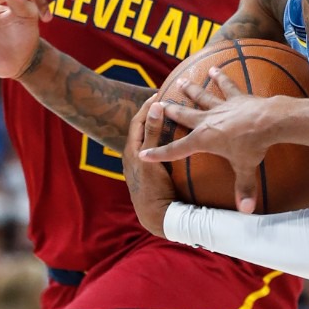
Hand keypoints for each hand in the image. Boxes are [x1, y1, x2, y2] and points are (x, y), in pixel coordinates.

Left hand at [125, 95, 177, 235]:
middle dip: (153, 114)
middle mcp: (136, 156)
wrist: (156, 216)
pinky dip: (164, 140)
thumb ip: (152, 132)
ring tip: (172, 115)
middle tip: (166, 100)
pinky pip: (157, 149)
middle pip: (144, 128)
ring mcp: (144, 164)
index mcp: (132, 150)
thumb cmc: (151, 187)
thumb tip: (155, 106)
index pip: (138, 120)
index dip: (147, 106)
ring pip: (151, 139)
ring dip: (159, 126)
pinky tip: (176, 139)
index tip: (159, 92)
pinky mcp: (153, 172)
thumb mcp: (151, 158)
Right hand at [139, 67, 276, 213]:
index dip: (159, 153)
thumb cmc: (254, 145)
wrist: (269, 121)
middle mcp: (208, 121)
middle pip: (184, 117)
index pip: (176, 150)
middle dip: (170, 112)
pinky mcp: (236, 98)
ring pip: (201, 97)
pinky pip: (226, 86)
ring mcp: (221, 107)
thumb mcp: (246, 168)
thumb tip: (246, 211)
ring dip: (190, 90)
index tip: (143, 154)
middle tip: (157, 105)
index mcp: (204, 139)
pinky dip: (221, 77)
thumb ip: (244, 189)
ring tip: (180, 82)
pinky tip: (215, 67)